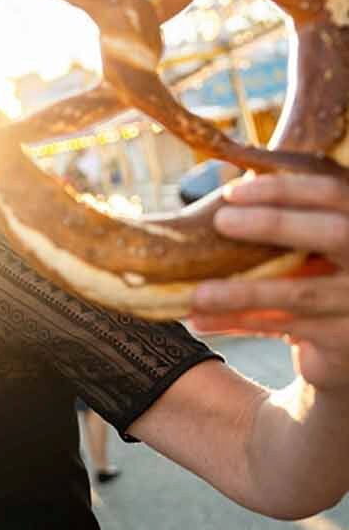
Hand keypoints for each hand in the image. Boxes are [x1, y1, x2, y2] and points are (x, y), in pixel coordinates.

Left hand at [189, 174, 348, 387]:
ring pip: (301, 292)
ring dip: (243, 291)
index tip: (231, 191)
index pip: (333, 192)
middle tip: (220, 220)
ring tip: (196, 293)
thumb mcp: (306, 245)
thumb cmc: (314, 278)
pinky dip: (240, 321)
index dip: (284, 189)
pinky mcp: (347, 337)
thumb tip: (228, 183)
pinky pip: (288, 327)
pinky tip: (201, 320)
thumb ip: (285, 217)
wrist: (339, 346)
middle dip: (275, 223)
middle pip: (335, 233)